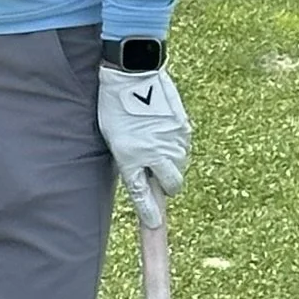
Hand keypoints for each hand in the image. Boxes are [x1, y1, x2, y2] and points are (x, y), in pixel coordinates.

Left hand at [96, 63, 190, 228]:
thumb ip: (129, 162)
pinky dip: (176, 145)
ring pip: (180, 165)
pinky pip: (183, 146)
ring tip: (155, 143)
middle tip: (157, 173)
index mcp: (132, 157)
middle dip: (167, 185)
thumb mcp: (114, 138)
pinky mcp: (184, 128)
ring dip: (171, 162)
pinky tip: (163, 131)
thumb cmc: (115, 106)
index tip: (154, 223)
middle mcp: (155, 153)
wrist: (134, 74)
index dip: (150, 213)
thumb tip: (144, 181)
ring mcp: (173, 141)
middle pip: (173, 185)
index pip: (143, 194)